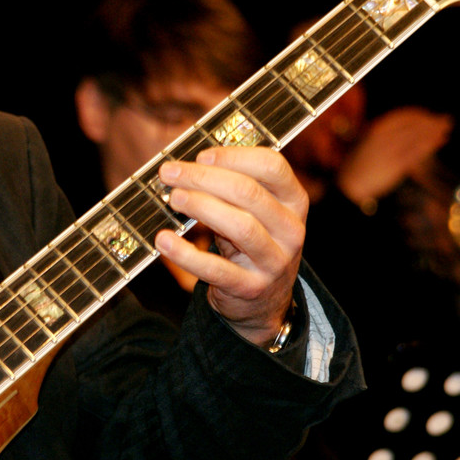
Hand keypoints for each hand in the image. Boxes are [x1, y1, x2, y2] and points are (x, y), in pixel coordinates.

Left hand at [155, 147, 307, 345]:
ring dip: (201, 206)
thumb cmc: (250, 243)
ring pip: (240, 226)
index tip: (201, 156)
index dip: (234, 156)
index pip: (272, 166)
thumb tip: (186, 166)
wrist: (264, 302)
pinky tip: (164, 239)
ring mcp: (274, 261)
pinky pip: (216, 269)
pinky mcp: (251, 288)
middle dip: (204, 178)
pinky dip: (186, 254)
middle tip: (171, 173)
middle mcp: (291, 230)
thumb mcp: (255, 213)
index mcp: (294, 201)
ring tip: (173, 198)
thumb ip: (233, 188)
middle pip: (249, 193)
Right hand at [337, 106, 451, 204]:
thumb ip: (385, 132)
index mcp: (375, 130)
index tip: (430, 116)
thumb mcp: (366, 141)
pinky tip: (438, 142)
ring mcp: (389, 152)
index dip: (419, 115)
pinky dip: (429, 146)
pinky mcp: (395, 165)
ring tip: (446, 130)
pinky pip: (416, 153)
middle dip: (431, 123)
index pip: (402, 117)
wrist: (351, 185)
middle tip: (446, 121)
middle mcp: (383, 138)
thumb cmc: (359, 163)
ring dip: (434, 133)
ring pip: (417, 139)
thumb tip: (407, 125)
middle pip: (412, 127)